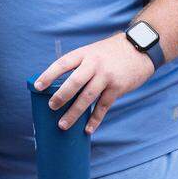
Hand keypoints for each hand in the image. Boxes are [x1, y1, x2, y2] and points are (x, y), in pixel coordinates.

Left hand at [33, 33, 155, 134]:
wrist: (140, 49)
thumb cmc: (112, 52)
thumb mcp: (94, 51)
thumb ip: (80, 65)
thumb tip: (60, 85)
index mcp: (85, 53)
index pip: (63, 63)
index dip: (49, 74)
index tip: (37, 86)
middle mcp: (95, 64)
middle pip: (75, 82)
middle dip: (61, 96)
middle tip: (51, 106)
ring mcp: (107, 76)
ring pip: (87, 97)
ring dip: (74, 113)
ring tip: (62, 125)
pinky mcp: (118, 87)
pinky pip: (103, 106)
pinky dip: (94, 119)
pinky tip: (87, 129)